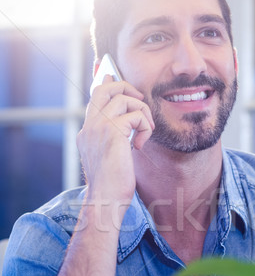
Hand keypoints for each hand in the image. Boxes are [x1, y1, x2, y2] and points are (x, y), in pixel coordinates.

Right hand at [77, 75, 154, 212]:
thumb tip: (130, 123)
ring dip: (142, 111)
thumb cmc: (113, 185)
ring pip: (123, 98)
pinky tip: (140, 145)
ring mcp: (98, 128)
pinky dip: (145, 127)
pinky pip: (136, 115)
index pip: (95, 98)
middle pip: (104, 88)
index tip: (111, 73)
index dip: (105, 83)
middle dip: (125, 87)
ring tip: (146, 130)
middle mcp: (89, 126)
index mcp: (87, 132)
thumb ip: (116, 138)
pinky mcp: (112, 132)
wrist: (106, 201)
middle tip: (140, 100)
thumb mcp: (112, 157)